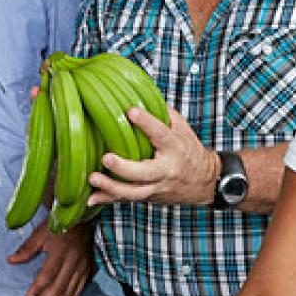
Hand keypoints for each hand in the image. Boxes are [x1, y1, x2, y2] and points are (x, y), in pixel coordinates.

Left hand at [7, 219, 93, 295]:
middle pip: (59, 287)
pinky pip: (79, 291)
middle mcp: (74, 260)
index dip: (37, 288)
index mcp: (61, 250)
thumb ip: (26, 248)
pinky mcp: (88, 271)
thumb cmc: (59, 225)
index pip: (48, 274)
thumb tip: (10, 260)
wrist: (84, 219)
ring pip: (69, 292)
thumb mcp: (41, 232)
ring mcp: (83, 267)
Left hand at [87, 107, 218, 206]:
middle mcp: (166, 170)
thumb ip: (165, 114)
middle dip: (124, 168)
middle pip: (145, 173)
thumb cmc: (190, 152)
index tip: (131, 111)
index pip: (162, 135)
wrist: (204, 182)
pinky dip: (108, 200)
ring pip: (134, 192)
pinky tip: (92, 198)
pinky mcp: (149, 196)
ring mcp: (157, 186)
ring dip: (111, 187)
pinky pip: (127, 200)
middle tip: (106, 158)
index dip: (147, 123)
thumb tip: (143, 95)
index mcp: (175, 149)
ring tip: (93, 178)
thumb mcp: (184, 129)